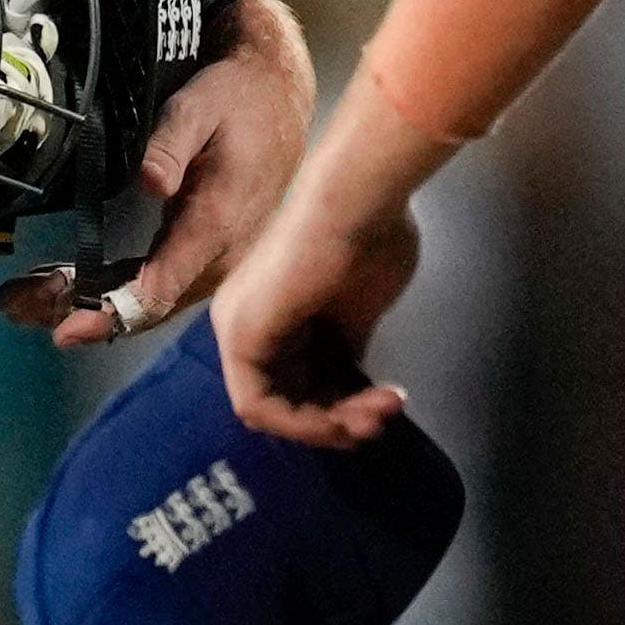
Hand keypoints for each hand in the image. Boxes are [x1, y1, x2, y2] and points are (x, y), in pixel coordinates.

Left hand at [2, 0, 319, 348]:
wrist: (279, 97)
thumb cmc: (237, 100)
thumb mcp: (199, 107)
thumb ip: (170, 144)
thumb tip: (148, 181)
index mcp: (215, 224)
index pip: (159, 290)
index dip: (111, 315)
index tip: (66, 331)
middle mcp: (221, 256)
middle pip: (147, 306)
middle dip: (82, 313)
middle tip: (19, 305)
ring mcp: (218, 260)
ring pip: (152, 301)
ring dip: (92, 304)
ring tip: (29, 298)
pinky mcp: (210, 254)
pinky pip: (162, 285)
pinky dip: (115, 291)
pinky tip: (73, 286)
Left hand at [210, 180, 422, 449]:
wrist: (360, 200)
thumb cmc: (369, 239)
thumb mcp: (357, 312)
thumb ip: (344, 349)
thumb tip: (351, 385)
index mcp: (271, 312)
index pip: (298, 381)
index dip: (342, 405)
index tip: (387, 404)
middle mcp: (245, 321)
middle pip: (286, 398)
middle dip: (341, 419)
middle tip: (385, 416)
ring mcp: (237, 327)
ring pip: (273, 409)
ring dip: (331, 424)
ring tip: (379, 413)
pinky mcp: (241, 335)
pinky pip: (257, 404)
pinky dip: (304, 421)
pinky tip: (347, 415)